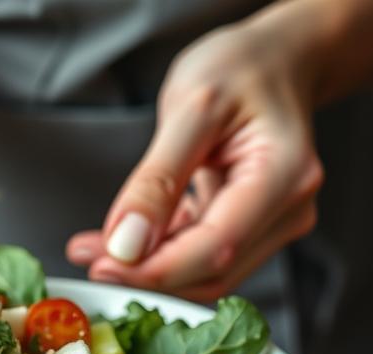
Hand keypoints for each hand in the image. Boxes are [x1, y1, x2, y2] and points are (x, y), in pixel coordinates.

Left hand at [67, 21, 324, 301]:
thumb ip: (157, 179)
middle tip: (84, 254)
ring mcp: (272, 223)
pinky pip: (198, 254)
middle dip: (143, 273)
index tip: (102, 266)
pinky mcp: (249, 227)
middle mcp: (288, 209)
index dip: (156, 270)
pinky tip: (119, 240)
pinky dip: (157, 253)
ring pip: (202, 272)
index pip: (217, 248)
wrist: (272, 61)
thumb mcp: (190, 109)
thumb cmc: (240, 69)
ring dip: (145, 267)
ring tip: (90, 246)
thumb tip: (126, 244)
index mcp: (283, 176)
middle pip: (210, 271)